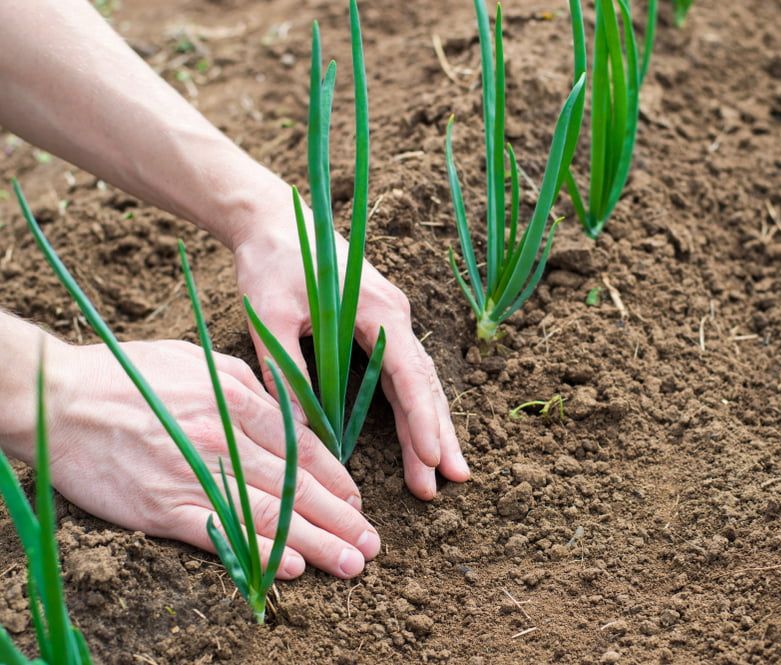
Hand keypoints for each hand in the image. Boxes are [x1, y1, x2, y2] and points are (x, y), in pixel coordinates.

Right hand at [43, 339, 379, 578]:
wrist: (58, 399)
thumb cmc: (132, 375)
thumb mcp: (202, 363)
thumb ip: (252, 391)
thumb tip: (293, 422)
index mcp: (236, 399)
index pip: (303, 448)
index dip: (337, 479)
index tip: (357, 502)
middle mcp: (223, 439)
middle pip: (296, 486)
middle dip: (341, 518)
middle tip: (371, 544)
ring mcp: (193, 475)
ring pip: (269, 515)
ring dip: (316, 543)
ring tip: (350, 563)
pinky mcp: (162, 507)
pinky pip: (221, 534)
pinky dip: (260, 552)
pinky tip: (293, 567)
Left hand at [232, 193, 470, 499]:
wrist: (275, 219)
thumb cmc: (272, 262)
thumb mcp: (269, 318)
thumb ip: (286, 373)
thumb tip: (297, 436)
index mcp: (377, 311)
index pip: (409, 375)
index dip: (423, 421)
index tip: (433, 460)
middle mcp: (394, 317)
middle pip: (425, 384)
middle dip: (438, 434)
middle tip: (452, 482)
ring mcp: (390, 321)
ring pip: (419, 382)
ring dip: (431, 427)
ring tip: (443, 474)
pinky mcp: (378, 327)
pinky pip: (403, 374)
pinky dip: (414, 409)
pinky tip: (420, 439)